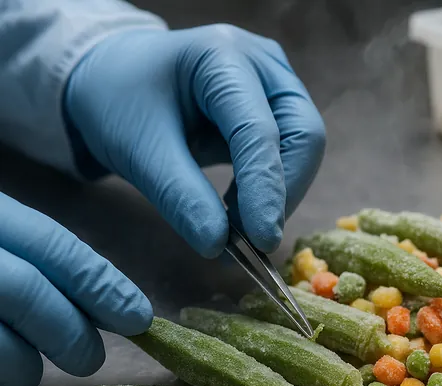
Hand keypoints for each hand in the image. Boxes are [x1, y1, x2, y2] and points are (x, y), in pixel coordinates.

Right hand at [0, 193, 151, 385]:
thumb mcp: (1, 227)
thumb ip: (34, 249)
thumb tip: (112, 302)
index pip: (52, 243)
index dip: (101, 285)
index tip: (139, 317)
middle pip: (23, 288)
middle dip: (67, 330)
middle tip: (89, 358)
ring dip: (23, 363)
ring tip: (32, 374)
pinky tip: (3, 375)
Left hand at [64, 25, 325, 256]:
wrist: (111, 79)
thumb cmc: (119, 103)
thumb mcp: (137, 150)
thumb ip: (180, 196)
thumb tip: (217, 246)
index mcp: (222, 56)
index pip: (260, 129)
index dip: (265, 188)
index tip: (261, 241)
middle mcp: (263, 63)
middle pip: (303, 134)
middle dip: (283, 192)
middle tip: (253, 241)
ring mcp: (275, 84)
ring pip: (304, 148)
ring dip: (279, 195)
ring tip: (239, 230)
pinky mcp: (276, 109)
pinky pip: (290, 155)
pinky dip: (270, 190)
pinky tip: (240, 212)